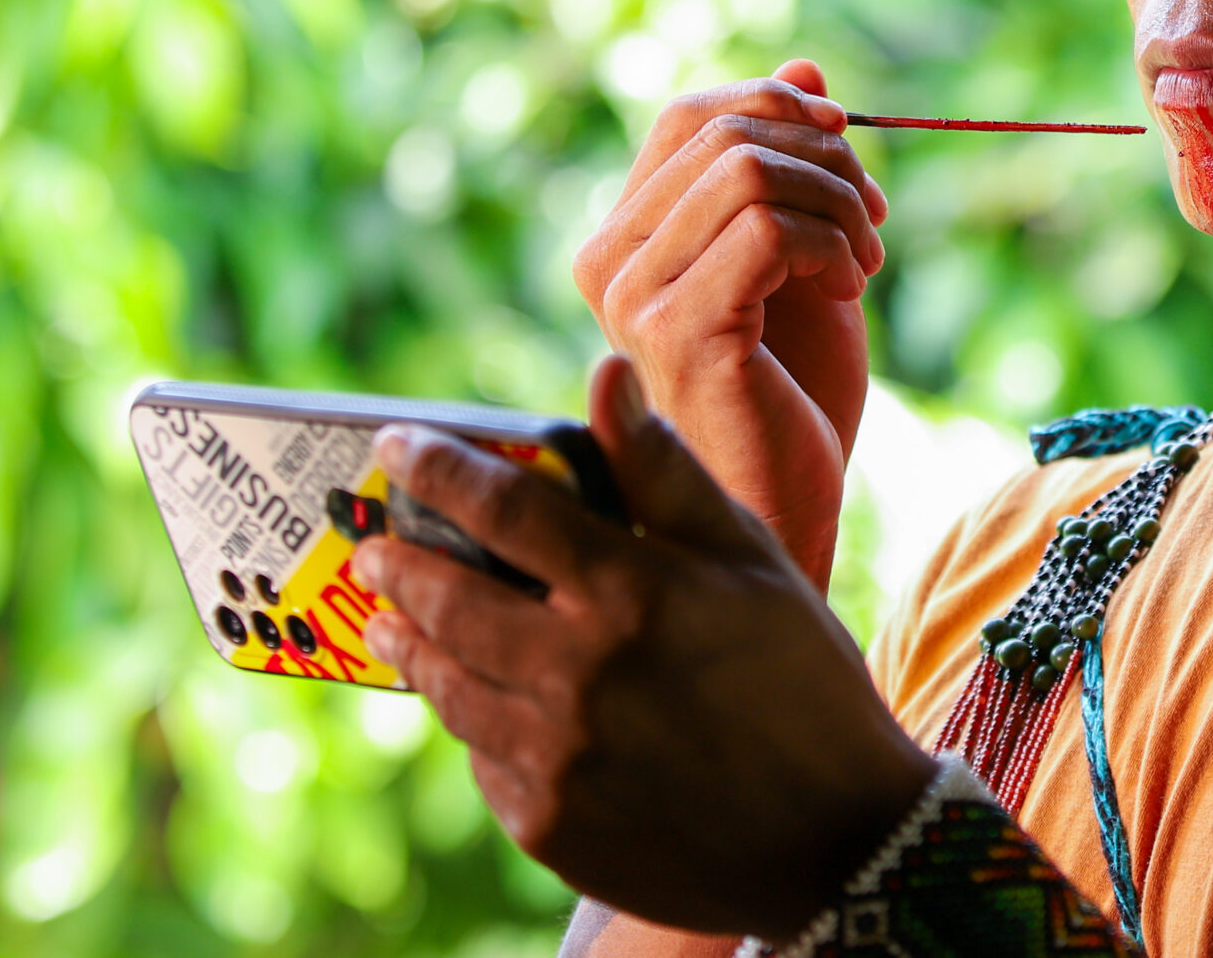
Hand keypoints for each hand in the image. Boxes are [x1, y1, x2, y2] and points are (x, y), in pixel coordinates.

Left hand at [353, 357, 934, 940]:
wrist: (838, 839)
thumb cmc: (802, 677)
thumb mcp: (748, 557)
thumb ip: (662, 469)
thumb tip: (606, 373)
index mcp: (633, 594)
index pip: (503, 508)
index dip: (438, 469)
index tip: (397, 445)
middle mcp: (579, 676)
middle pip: (450, 598)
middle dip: (399, 559)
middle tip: (373, 541)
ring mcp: (556, 759)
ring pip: (450, 684)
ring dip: (411, 639)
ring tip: (390, 614)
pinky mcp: (547, 826)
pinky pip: (482, 756)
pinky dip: (469, 716)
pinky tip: (472, 694)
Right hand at [572, 58, 883, 584]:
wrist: (795, 498)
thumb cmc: (795, 387)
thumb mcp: (806, 250)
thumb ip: (792, 162)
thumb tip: (803, 66)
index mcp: (627, 236)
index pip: (691, 116)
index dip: (778, 107)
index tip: (847, 150)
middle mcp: (610, 262)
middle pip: (724, 133)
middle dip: (825, 157)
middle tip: (873, 216)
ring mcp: (635, 299)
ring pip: (750, 173)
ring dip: (836, 199)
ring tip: (864, 257)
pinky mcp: (680, 333)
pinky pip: (770, 230)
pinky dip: (831, 241)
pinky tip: (849, 286)